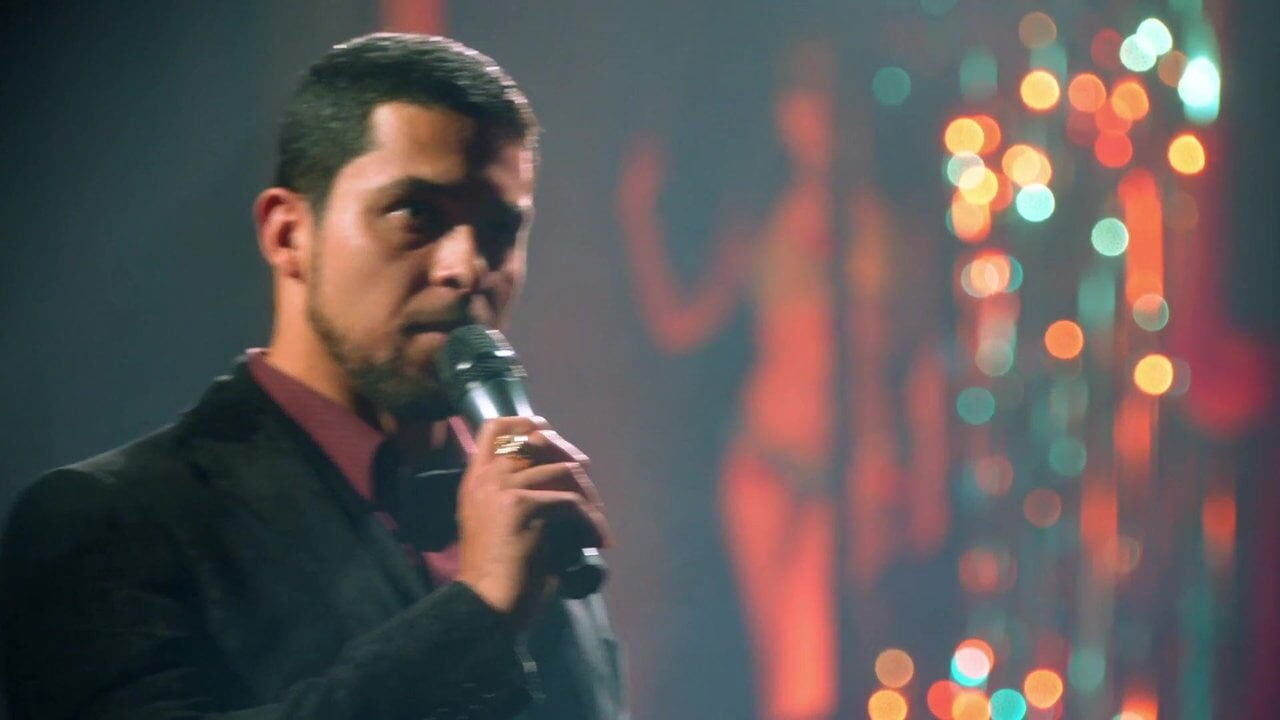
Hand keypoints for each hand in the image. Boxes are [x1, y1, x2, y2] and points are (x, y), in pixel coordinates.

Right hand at [454, 416, 609, 626]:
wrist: (485, 605)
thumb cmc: (496, 573)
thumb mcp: (496, 524)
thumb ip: (514, 494)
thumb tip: (558, 473)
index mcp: (474, 480)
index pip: (494, 428)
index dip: (524, 423)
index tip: (547, 433)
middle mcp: (485, 478)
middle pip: (536, 439)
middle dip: (569, 456)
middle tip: (586, 481)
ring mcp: (501, 488)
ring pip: (562, 470)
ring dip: (588, 496)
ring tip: (597, 520)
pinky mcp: (520, 504)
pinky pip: (569, 500)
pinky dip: (590, 520)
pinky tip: (598, 538)